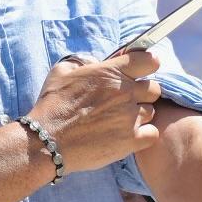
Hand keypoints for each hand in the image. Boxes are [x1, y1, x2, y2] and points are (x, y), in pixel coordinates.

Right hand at [27, 47, 162, 173]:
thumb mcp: (62, 72)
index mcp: (111, 73)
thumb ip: (83, 62)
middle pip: (153, 89)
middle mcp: (125, 93)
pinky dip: (145, 134)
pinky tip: (130, 136)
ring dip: (140, 115)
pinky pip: (153, 133)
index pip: (148, 61)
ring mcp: (130, 117)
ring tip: (120, 121)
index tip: (140, 71)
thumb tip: (95, 62)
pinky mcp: (131, 140)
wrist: (48, 140)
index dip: (147, 65)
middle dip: (142, 93)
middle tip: (124, 102)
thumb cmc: (52, 106)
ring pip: (152, 111)